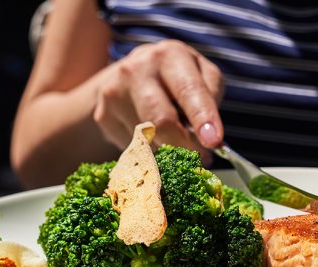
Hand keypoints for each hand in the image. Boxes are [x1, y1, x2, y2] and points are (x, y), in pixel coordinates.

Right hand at [93, 40, 224, 162]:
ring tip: (178, 143)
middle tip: (201, 160)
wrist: (131, 73)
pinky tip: (154, 138)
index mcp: (170, 56)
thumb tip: (209, 140)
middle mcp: (137, 69)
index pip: (189, 90)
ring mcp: (115, 92)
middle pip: (162, 120)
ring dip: (169, 150)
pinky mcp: (103, 116)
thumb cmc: (178, 78)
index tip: (214, 141)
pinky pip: (133, 147)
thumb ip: (211, 101)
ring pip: (148, 140)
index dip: (203, 117)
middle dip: (185, 146)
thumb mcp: (202, 76)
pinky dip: (150, 151)